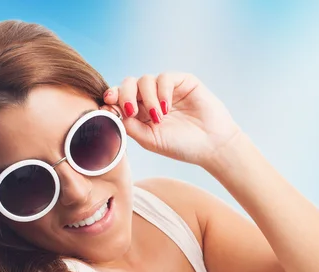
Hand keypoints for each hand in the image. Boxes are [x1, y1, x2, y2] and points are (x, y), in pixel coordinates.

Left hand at [101, 71, 242, 167]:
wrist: (210, 146)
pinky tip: (166, 108)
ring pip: (144, 80)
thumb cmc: (181, 146)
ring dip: (147, 99)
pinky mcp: (182, 81)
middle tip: (130, 109)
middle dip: (124, 94)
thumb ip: (129, 126)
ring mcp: (166, 89)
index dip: (112, 98)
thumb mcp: (149, 139)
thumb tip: (109, 111)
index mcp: (140, 113)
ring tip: (158, 118)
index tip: (107, 105)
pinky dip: (161, 92)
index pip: (120, 99)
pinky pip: (164, 77)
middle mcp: (151, 98)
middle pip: (128, 84)